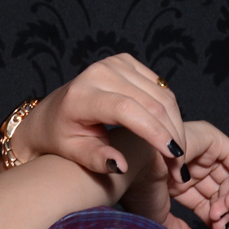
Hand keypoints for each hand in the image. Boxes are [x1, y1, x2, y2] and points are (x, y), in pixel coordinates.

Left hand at [12, 53, 186, 177]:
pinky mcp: (126, 62)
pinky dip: (170, 112)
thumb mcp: (73, 153)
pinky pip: (160, 88)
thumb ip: (96, 159)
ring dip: (176, 126)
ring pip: (162, 95)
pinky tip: (170, 134)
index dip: (154, 132)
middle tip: (179, 167)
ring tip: (177, 156)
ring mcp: (115, 63)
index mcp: (81, 95)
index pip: (126, 110)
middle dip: (171, 136)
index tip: (173, 156)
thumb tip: (121, 166)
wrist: (50, 115)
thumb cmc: (60, 138)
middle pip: (150, 102)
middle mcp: (99, 73)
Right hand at [113, 122, 228, 228]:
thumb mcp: (160, 217)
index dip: (216, 221)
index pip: (206, 201)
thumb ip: (177, 228)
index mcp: (177, 179)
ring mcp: (203, 149)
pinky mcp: (213, 139)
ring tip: (218, 217)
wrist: (132, 170)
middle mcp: (192, 164)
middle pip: (220, 192)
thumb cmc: (137, 191)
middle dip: (226, 214)